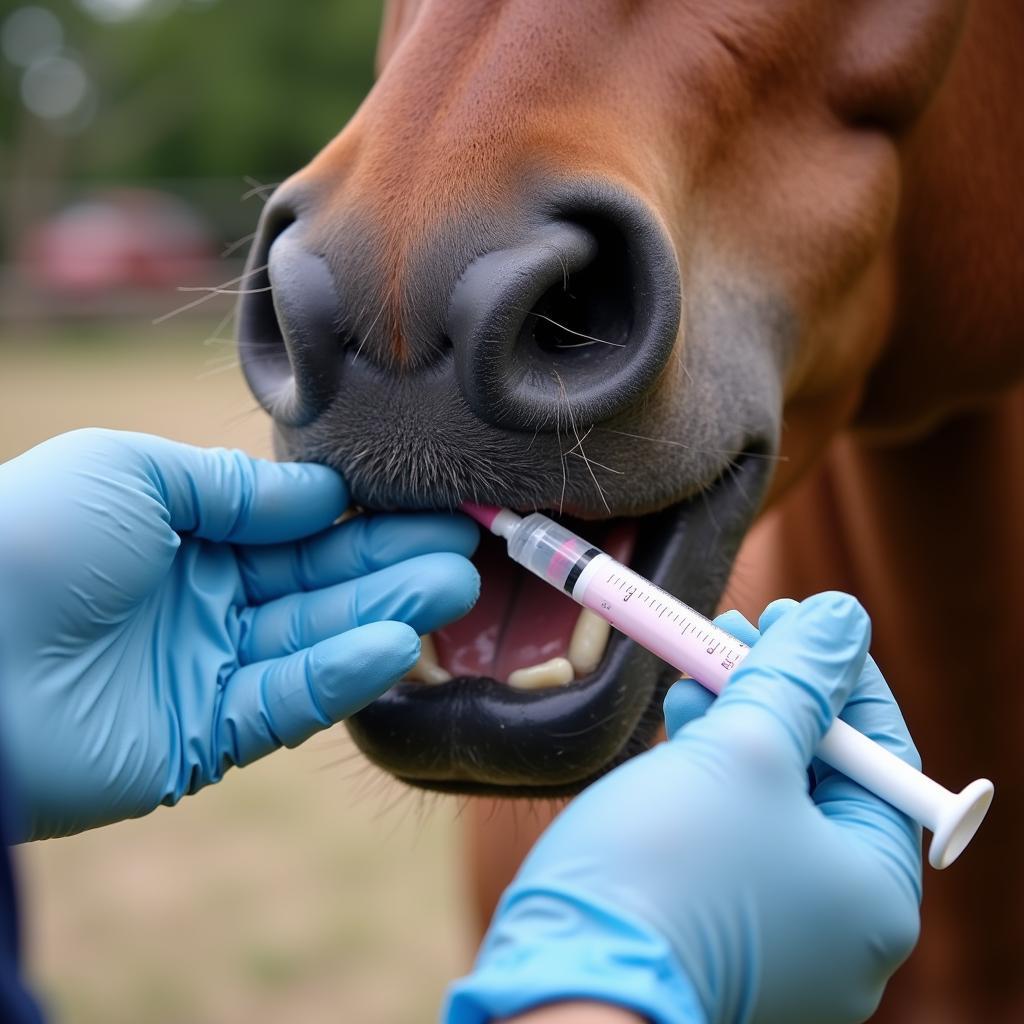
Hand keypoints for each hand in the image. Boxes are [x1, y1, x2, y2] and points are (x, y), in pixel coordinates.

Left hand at [0, 429, 478, 839]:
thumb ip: (234, 487)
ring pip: (316, 641)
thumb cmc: (28, 540)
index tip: (427, 501)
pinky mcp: (204, 737)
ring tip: (454, 585)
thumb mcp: (131, 471)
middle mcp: (204, 601)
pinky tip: (397, 644)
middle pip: (319, 583)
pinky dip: (342, 675)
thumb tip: (322, 496)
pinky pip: (287, 701)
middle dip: (391, 562)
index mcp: (183, 535)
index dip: (360, 517)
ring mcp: (207, 670)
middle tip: (466, 545)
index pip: (294, 528)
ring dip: (387, 614)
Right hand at [446, 593, 922, 1023]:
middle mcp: (835, 925)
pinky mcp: (713, 927)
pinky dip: (708, 769)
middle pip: (821, 776)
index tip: (798, 618)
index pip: (882, 759)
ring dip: (735, 722)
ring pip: (767, 798)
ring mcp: (772, 932)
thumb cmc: (671, 866)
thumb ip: (799, 679)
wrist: (567, 975)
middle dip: (776, 694)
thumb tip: (843, 617)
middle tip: (736, 631)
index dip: (840, 676)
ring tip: (695, 667)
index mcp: (875, 894)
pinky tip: (679, 720)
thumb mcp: (746, 750)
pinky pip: (729, 829)